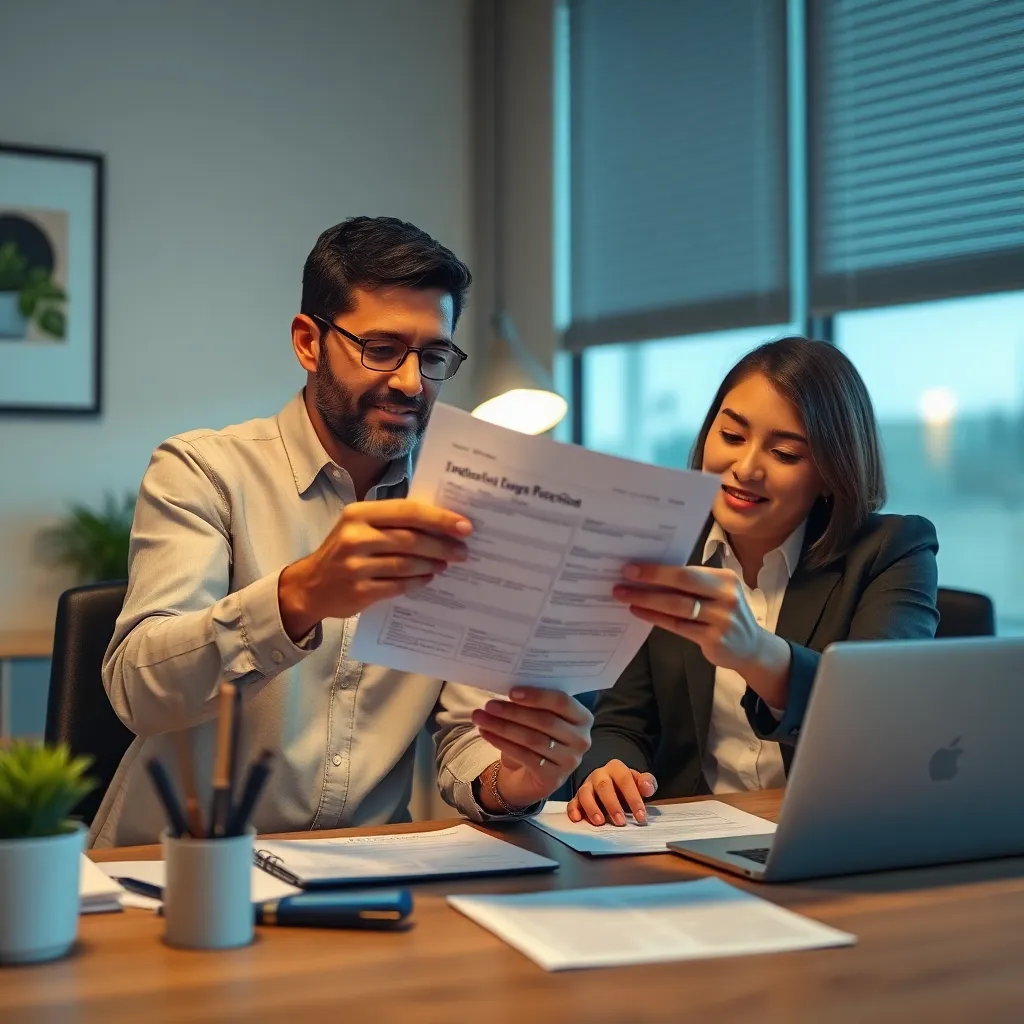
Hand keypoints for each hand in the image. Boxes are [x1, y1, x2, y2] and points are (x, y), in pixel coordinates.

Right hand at [278, 498, 471, 638]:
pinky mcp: (359, 591)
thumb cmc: (345, 550)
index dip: (440, 519)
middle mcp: (355, 537)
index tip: (465, 526)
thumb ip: (393, 522)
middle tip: (463, 551)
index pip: (408, 511)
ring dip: (432, 564)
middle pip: (411, 539)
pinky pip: (398, 586)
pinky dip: (418, 582)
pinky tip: (428, 578)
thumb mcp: (360, 526)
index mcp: (359, 514)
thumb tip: (441, 523)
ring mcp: (355, 566)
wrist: (311, 586)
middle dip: (442, 545)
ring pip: (407, 564)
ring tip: (446, 564)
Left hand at [472, 687, 592, 810]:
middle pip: (544, 721)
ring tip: (480, 718)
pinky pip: (525, 757)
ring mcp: (570, 761)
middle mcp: (582, 740)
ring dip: (503, 727)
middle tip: (488, 705)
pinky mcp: (553, 778)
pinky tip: (486, 734)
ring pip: (532, 739)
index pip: (562, 702)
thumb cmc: (538, 736)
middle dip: (513, 712)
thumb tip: (508, 688)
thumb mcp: (541, 717)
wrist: (533, 774)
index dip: (536, 696)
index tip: (511, 692)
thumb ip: (535, 703)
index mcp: (583, 718)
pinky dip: (502, 743)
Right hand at [567, 759, 657, 825]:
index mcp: (616, 768)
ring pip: (585, 793)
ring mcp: (587, 786)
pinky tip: (577, 818)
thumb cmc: (625, 784)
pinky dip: (573, 810)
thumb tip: (647, 788)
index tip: (641, 816)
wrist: (610, 782)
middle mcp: (599, 775)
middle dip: (612, 805)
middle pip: (604, 786)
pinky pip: (572, 802)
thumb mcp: (638, 781)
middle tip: (620, 822)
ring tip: (600, 822)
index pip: (625, 780)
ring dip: (592, 808)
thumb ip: (647, 783)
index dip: (633, 798)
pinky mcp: (577, 797)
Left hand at [613, 563, 791, 706]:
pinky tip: (639, 611)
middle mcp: (726, 596)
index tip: (632, 566)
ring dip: (647, 599)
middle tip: (623, 576)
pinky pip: (678, 625)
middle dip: (651, 578)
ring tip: (623, 595)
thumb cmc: (725, 614)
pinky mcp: (714, 639)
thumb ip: (692, 585)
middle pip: (683, 582)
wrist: (751, 648)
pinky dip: (656, 617)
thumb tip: (650, 575)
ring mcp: (722, 618)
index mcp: (725, 578)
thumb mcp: (717, 593)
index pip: (687, 570)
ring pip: (677, 605)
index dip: (658, 568)